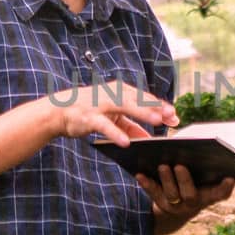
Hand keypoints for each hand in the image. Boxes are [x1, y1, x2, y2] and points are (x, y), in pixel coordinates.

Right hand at [47, 79, 176, 144]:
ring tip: (157, 121)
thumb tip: (150, 139)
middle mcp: (112, 94)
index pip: (144, 97)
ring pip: (124, 107)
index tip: (175, 115)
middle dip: (155, 107)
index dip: (160, 106)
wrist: (59, 111)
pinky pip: (104, 126)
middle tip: (171, 115)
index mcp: (119, 91)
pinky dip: (115, 133)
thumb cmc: (90, 112)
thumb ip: (131, 127)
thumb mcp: (113, 118)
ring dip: (141, 113)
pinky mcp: (89, 117)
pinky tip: (126, 143)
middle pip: (138, 99)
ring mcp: (100, 104)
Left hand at [136, 164, 234, 224]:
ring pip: (171, 195)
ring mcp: (177, 207)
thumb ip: (203, 163)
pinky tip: (140, 174)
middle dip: (185, 180)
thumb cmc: (193, 182)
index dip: (226, 187)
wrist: (176, 208)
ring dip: (166, 180)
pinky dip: (147, 184)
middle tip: (180, 165)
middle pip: (191, 195)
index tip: (230, 177)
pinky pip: (153, 195)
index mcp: (209, 195)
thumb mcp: (202, 176)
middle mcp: (194, 203)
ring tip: (162, 165)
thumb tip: (198, 140)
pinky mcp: (161, 205)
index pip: (221, 193)